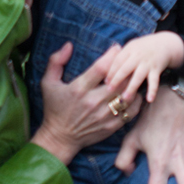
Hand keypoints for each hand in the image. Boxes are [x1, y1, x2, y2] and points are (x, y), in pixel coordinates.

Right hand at [32, 42, 140, 166]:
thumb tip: (68, 45)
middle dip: (126, 68)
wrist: (60, 138)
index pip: (100, 68)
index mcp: (79, 89)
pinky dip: (136, 101)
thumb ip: (55, 62)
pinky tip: (133, 93)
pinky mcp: (111, 126)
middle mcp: (93, 102)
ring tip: (134, 75)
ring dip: (133, 84)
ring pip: (128, 95)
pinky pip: (131, 111)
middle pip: (119, 81)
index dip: (111, 55)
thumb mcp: (48, 83)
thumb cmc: (54, 108)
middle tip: (129, 60)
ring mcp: (104, 116)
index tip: (117, 48)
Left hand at [105, 31, 183, 104]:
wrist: (165, 43)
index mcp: (130, 49)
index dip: (111, 71)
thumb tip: (106, 70)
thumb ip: (121, 56)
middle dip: (117, 79)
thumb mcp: (132, 47)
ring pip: (138, 76)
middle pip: (125, 68)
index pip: (117, 61)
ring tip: (125, 98)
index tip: (105, 81)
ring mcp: (147, 63)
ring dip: (131, 87)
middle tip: (109, 90)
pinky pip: (154, 81)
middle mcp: (138, 56)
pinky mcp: (157, 69)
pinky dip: (153, 90)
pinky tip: (150, 99)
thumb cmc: (144, 47)